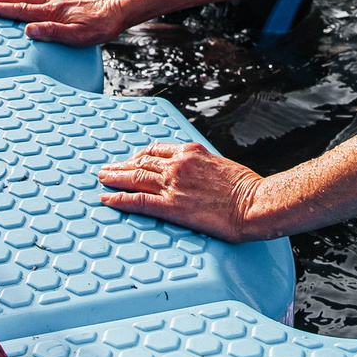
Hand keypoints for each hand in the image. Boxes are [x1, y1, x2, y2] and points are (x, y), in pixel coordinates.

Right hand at [0, 0, 126, 44]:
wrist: (116, 14)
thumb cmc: (99, 27)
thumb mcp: (76, 36)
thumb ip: (52, 33)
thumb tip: (28, 30)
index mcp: (52, 12)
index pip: (20, 10)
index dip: (1, 10)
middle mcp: (53, 2)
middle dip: (1, 1)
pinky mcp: (66, 0)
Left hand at [96, 142, 265, 241]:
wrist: (254, 203)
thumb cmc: (245, 188)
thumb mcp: (221, 166)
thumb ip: (201, 167)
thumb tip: (194, 175)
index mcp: (190, 151)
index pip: (156, 150)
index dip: (139, 157)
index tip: (131, 161)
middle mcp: (178, 164)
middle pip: (141, 162)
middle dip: (121, 166)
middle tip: (106, 170)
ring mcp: (173, 184)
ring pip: (135, 177)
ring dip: (114, 178)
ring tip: (102, 180)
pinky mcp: (172, 206)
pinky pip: (138, 201)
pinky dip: (119, 199)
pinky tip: (107, 199)